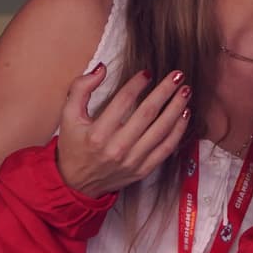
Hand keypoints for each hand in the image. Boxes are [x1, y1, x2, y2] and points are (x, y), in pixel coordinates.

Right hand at [55, 65, 190, 198]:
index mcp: (97, 134)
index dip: (137, 84)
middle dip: (165, 91)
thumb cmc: (73, 147)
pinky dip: (178, 131)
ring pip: (161, 130)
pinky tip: (184, 114)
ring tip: (185, 91)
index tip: (147, 73)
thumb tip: (101, 69)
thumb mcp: (68, 116)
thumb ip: (80, 89)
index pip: (123, 102)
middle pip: (147, 114)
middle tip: (177, 75)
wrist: (76, 184)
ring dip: (176, 108)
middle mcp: (117, 148)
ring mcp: (132, 161)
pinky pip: (166, 148)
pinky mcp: (143, 170)